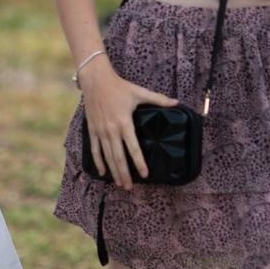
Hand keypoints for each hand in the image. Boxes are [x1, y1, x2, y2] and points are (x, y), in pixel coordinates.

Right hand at [77, 56, 180, 191]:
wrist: (96, 81)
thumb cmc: (119, 87)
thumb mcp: (139, 92)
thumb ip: (158, 99)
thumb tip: (177, 103)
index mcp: (124, 123)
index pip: (133, 147)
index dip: (139, 162)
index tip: (145, 175)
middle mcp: (111, 130)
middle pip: (118, 157)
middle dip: (124, 173)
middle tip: (130, 187)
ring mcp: (100, 131)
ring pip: (107, 156)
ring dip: (113, 171)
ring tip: (120, 183)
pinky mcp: (92, 130)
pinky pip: (95, 149)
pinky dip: (98, 162)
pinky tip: (103, 172)